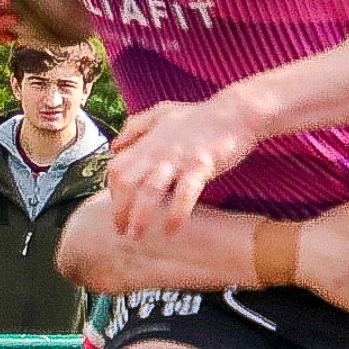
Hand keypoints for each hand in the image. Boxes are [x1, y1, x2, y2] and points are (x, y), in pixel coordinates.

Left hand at [109, 95, 262, 239]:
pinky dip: (176, 213)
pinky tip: (172, 229)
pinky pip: (184, 193)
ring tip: (137, 236)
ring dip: (140, 216)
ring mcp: (179, 158)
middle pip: (127, 182)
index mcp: (148, 141)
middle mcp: (158, 151)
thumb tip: (114, 146)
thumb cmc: (201, 115)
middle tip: (122, 231)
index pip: (117, 168)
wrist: (236, 112)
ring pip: (150, 190)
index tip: (119, 208)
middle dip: (119, 210)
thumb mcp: (161, 113)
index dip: (112, 191)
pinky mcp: (200, 165)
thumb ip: (136, 127)